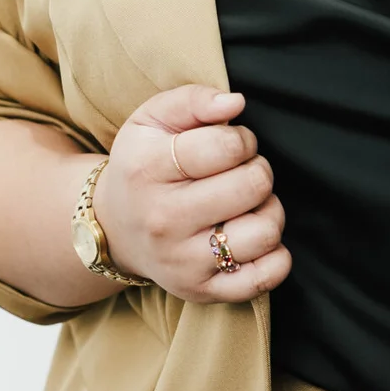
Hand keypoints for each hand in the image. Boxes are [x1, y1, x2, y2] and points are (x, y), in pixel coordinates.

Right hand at [93, 84, 290, 303]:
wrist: (113, 228)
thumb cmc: (143, 165)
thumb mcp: (151, 120)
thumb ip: (193, 100)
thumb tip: (236, 103)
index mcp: (148, 170)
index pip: (226, 146)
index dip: (242, 139)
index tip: (232, 145)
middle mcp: (163, 220)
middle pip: (252, 186)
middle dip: (257, 171)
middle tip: (240, 173)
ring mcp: (182, 261)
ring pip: (264, 232)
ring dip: (269, 211)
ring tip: (247, 205)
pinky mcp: (200, 291)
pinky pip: (263, 279)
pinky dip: (275, 257)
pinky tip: (254, 237)